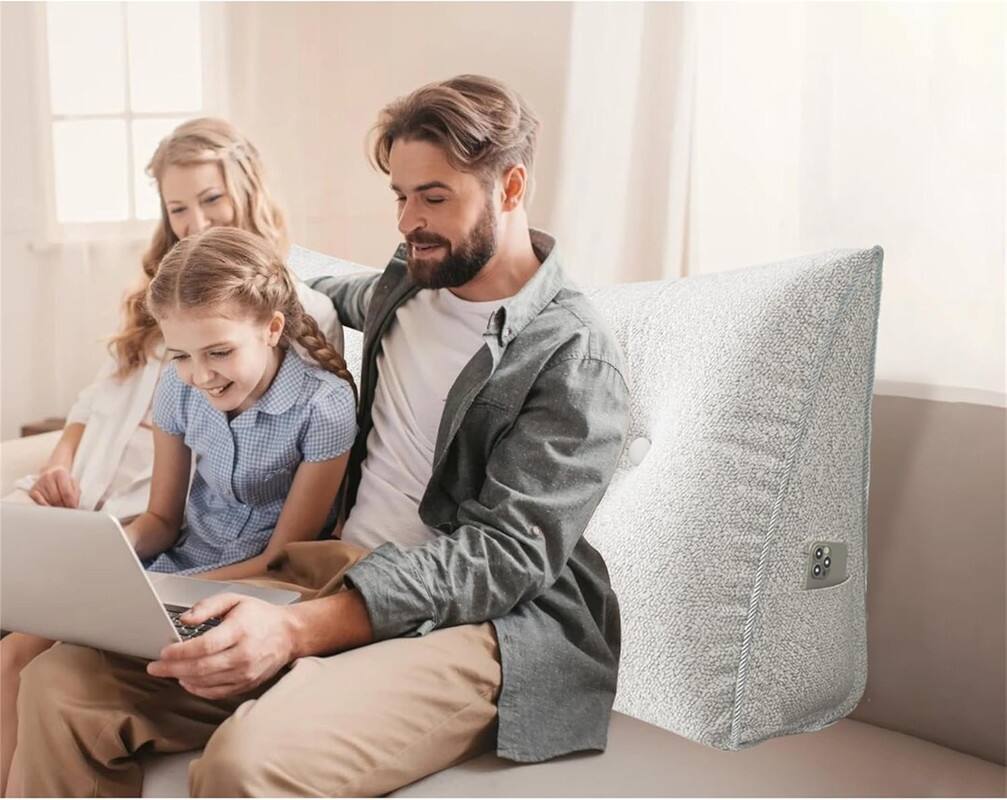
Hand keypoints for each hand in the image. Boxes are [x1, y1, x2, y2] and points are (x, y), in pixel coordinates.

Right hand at [29, 466, 80, 507]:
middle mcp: (48, 477)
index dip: (71, 503)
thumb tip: (73, 506)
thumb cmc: (65, 481)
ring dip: (55, 507)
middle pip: (56, 499)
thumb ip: (75, 494)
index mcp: (60, 473)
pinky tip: (50, 506)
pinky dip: (45, 506)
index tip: (73, 508)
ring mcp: (38, 483)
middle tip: (66, 508)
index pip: (66, 493)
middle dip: (62, 506)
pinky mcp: (32, 490)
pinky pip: (38, 503)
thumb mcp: (73, 484)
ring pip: (48, 502)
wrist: (52, 474)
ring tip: (59, 505)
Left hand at [146, 593, 295, 698]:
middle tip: (154, 668)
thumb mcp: (234, 600)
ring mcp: (246, 672)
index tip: (164, 652)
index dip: (181, 652)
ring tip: (169, 672)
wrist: (288, 635)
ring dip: (182, 679)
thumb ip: (207, 606)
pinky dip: (198, 689)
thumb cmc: (259, 616)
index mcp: (241, 630)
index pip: (205, 645)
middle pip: (201, 667)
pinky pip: (217, 693)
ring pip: (206, 682)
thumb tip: (184, 619)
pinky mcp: (247, 684)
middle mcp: (244, 654)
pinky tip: (188, 682)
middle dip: (172, 669)